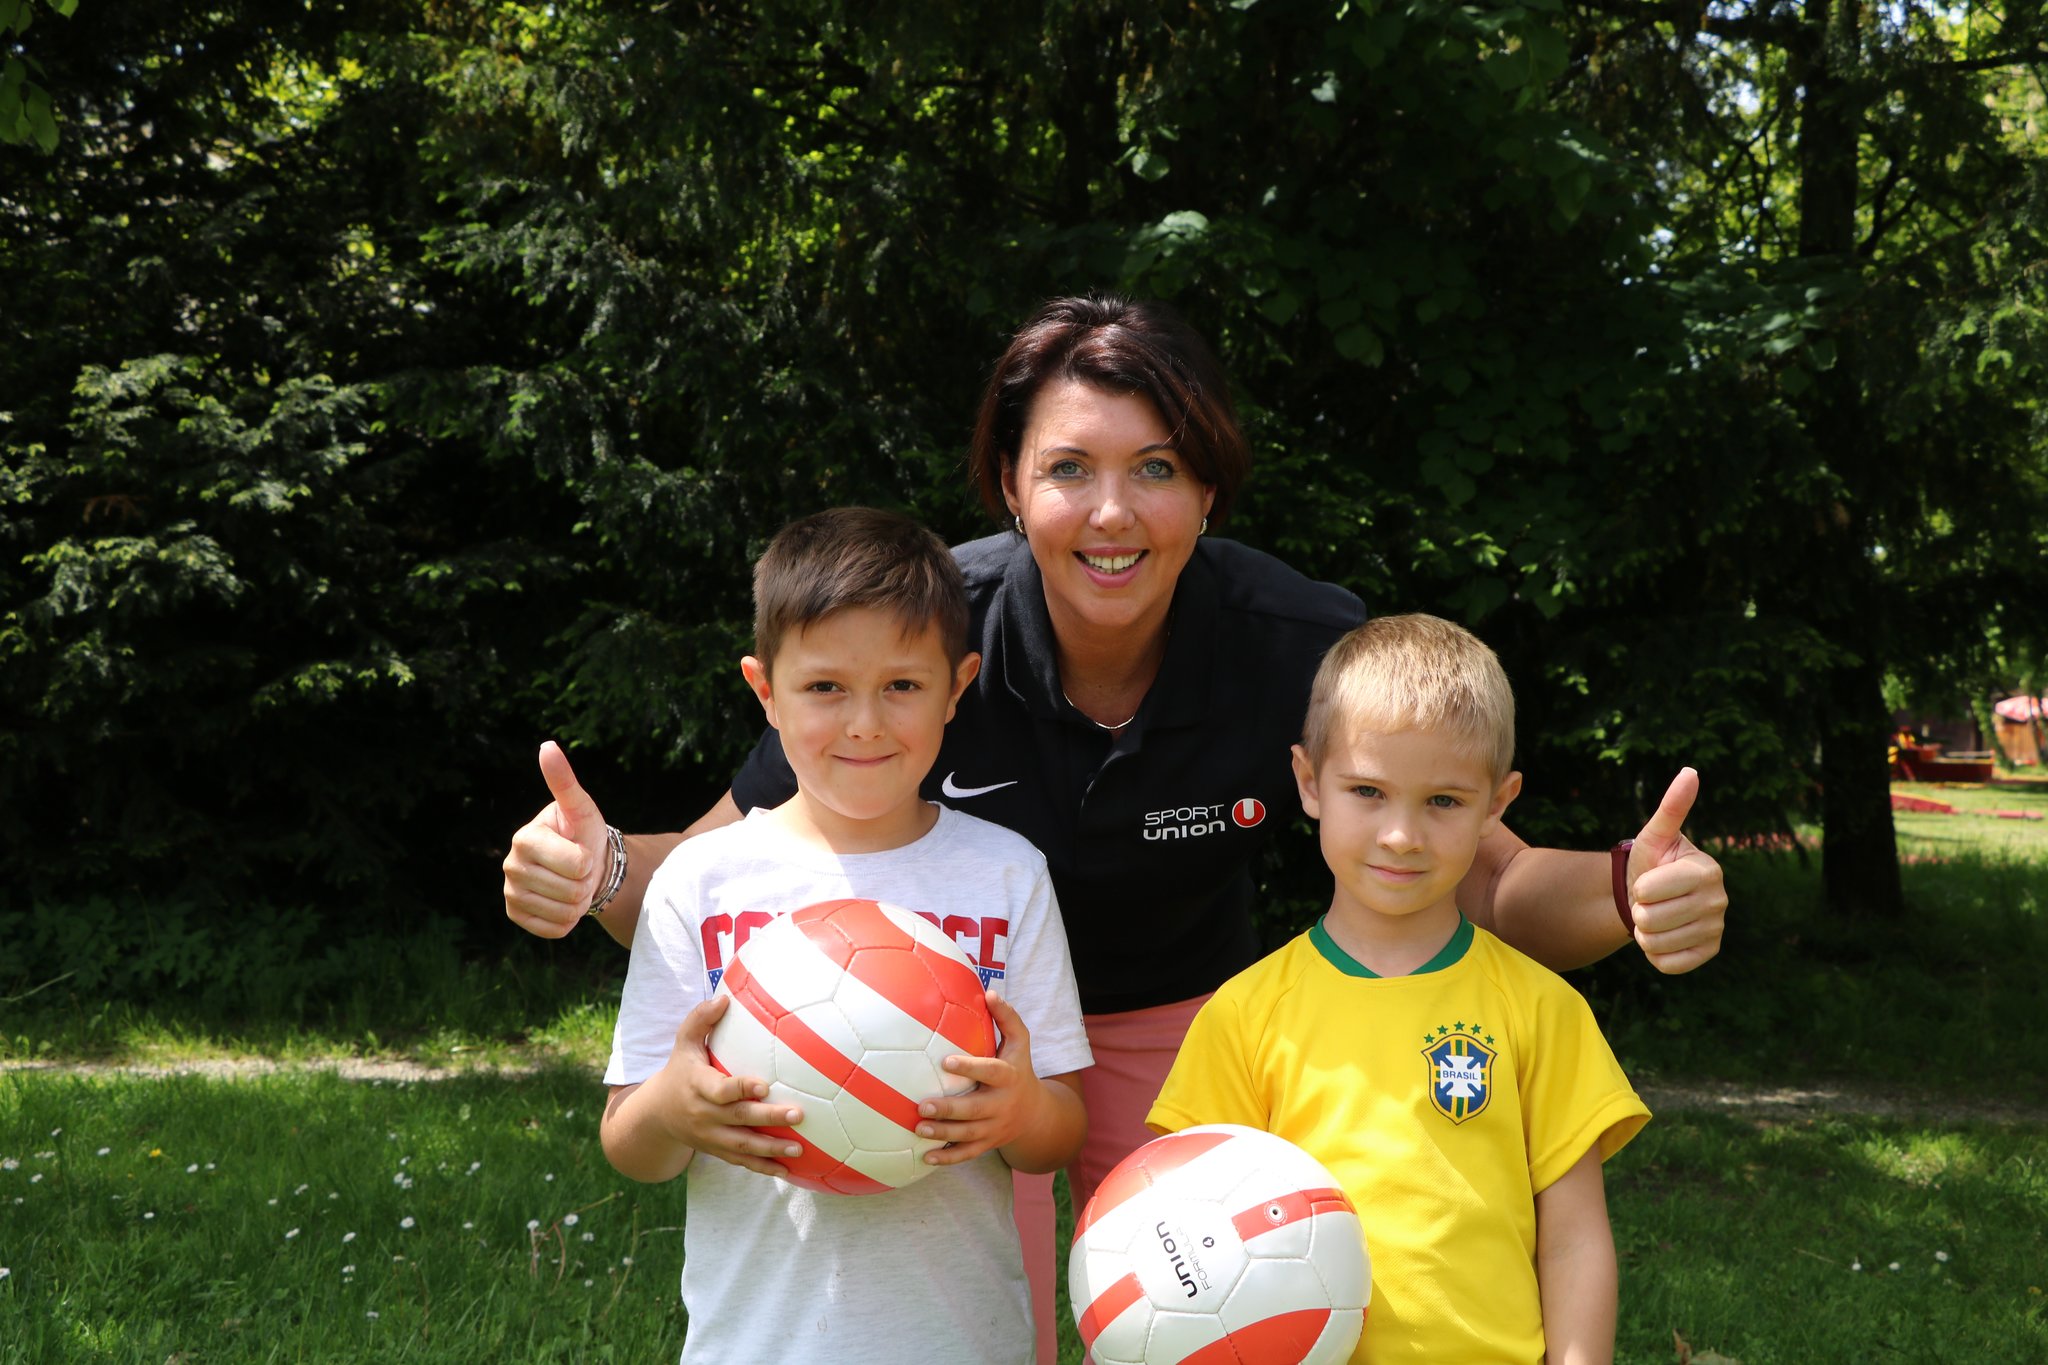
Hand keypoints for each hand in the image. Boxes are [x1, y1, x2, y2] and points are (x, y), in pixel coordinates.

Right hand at [502, 741, 606, 938]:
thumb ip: (564, 781)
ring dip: (578, 902)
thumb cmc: (582, 833)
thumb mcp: (581, 807)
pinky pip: (553, 930)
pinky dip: (567, 921)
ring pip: (563, 912)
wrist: (582, 865)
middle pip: (571, 890)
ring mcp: (510, 892)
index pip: (576, 863)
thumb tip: (547, 745)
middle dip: (585, 882)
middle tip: (579, 870)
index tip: (582, 849)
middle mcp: (510, 865)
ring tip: (572, 884)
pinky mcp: (515, 915)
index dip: (589, 860)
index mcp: (525, 837)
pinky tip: (563, 903)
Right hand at [651, 996, 805, 1177]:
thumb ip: (700, 1019)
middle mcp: (704, 1115)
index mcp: (698, 1086)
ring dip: (771, 1150)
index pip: (720, 1090)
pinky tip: (788, 1172)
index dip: (741, 1088)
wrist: (657, 1114)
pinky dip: (764, 1169)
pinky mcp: (717, 1151)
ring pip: (742, 1146)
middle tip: (798, 1115)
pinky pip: (741, 1163)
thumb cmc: (680, 1069)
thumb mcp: (684, 1042)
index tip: (764, 1085)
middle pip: (738, 1119)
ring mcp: (710, 1137)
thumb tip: (724, 998)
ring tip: (799, 1150)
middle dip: (768, 1118)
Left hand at [913, 992, 1044, 1166]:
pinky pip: (967, 1154)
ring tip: (918, 1128)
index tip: (946, 1061)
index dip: (970, 1067)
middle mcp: (1002, 1105)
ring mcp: (995, 1128)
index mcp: (1009, 1077)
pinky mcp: (987, 1144)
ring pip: (968, 1135)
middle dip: (950, 1110)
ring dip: (943, 1134)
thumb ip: (1007, 1018)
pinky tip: (926, 1157)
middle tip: (922, 1105)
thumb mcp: (1020, 1043)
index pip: (990, 1072)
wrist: (1037, 1114)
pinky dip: (947, 1158)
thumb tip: (989, 992)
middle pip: (976, 1110)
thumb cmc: (1019, 1068)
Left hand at [1625, 767, 1727, 974]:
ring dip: (1645, 933)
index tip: (1648, 880)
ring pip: (1656, 943)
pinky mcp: (1709, 953)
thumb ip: (1671, 807)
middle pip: (1651, 919)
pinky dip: (1655, 954)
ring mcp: (1717, 929)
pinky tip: (1663, 937)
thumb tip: (1690, 772)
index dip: (1639, 887)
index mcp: (1708, 870)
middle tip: (1649, 901)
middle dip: (1639, 910)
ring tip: (1655, 916)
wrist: (1652, 897)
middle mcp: (1719, 900)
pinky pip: (1669, 964)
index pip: (1651, 890)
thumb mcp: (1655, 835)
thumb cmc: (1653, 862)